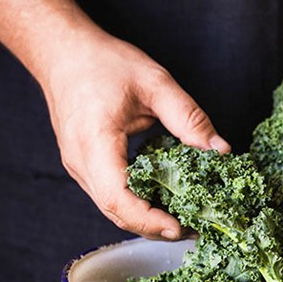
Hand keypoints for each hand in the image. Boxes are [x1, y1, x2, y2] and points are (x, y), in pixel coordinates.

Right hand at [0, 0, 228, 240]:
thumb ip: (189, 118)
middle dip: (153, 227)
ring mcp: (78, 168)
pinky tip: (163, 201)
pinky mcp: (84, 167)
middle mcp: (80, 162)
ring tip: (183, 220)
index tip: (179, 227)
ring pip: (112, 208)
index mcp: (94, 142)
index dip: (148, 219)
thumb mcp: (154, 83)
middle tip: (193, 229)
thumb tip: (220, 150)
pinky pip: (110, 195)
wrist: (62, 52)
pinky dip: (136, 204)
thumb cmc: (102, 62)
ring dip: (146, 219)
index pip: (118, 197)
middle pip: (116, 212)